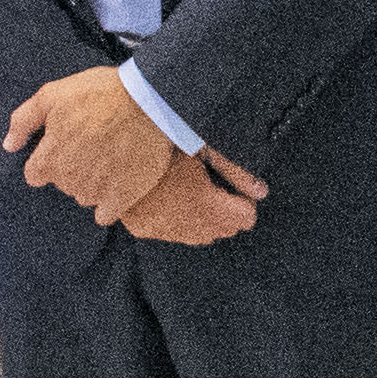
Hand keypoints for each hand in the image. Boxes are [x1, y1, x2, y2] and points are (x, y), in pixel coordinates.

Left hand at [11, 65, 188, 230]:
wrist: (149, 102)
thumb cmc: (100, 94)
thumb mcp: (52, 95)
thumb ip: (24, 121)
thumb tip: (9, 145)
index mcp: (49, 160)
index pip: (35, 174)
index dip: (47, 158)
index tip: (63, 144)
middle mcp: (69, 181)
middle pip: (62, 183)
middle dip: (71, 167)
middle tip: (92, 142)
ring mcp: (97, 192)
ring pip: (84, 195)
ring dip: (92, 182)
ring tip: (109, 156)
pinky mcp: (123, 198)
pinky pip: (106, 213)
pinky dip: (109, 202)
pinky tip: (118, 181)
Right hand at [120, 148, 270, 247]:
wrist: (113, 147)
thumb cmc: (163, 140)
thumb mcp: (203, 149)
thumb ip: (236, 172)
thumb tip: (263, 191)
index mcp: (204, 203)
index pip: (245, 218)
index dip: (245, 202)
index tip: (237, 187)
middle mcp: (185, 224)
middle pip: (225, 230)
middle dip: (229, 211)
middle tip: (218, 186)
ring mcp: (163, 230)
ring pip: (201, 237)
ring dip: (206, 219)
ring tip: (196, 191)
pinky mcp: (144, 230)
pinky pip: (174, 234)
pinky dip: (181, 222)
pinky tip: (174, 200)